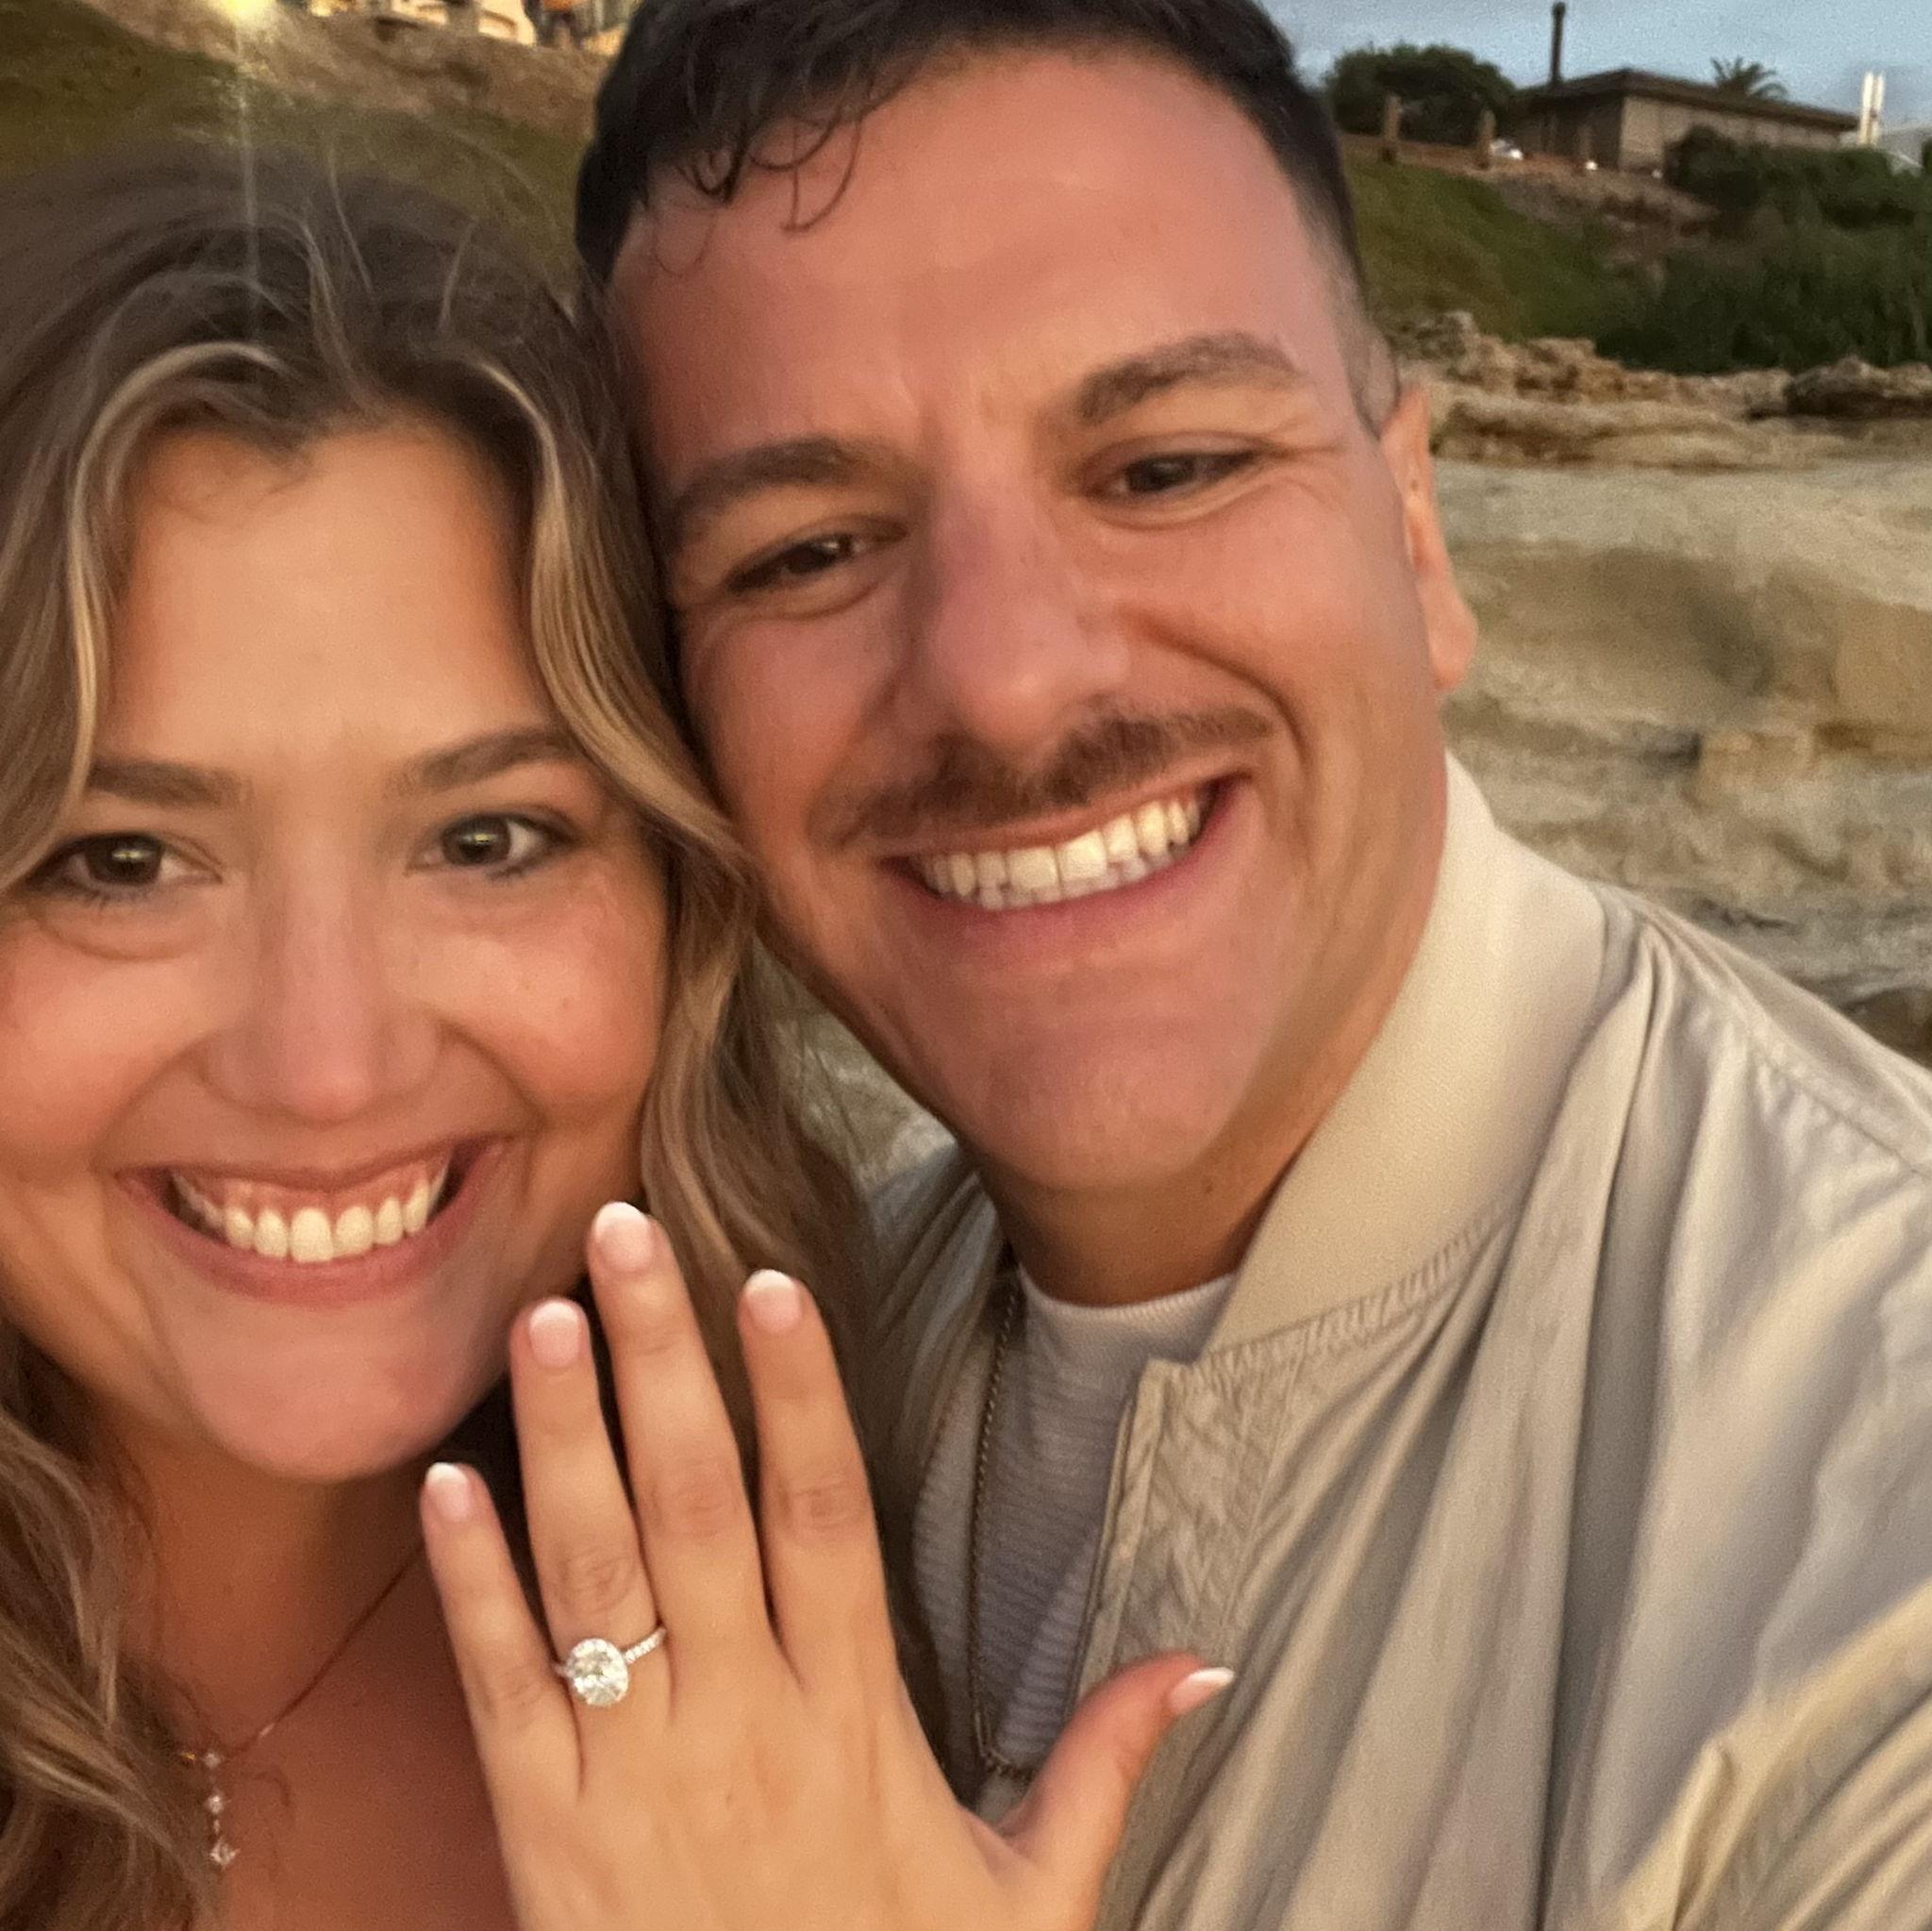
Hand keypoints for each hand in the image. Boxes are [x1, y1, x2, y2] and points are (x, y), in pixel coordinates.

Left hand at [420, 1202, 1231, 1930]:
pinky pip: (505, 1692)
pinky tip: (445, 1483)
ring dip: (565, 1438)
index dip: (799, 1396)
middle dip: (663, 1361)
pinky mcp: (549, 1835)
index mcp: (857, 1721)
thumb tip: (1207, 1660)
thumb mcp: (1032, 1899)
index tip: (772, 1284)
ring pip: (597, 1574)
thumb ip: (1105, 1763)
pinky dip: (471, 1585)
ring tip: (543, 1316)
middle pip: (700, 1508)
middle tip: (626, 1232)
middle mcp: (745, 1722)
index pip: (826, 1521)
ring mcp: (638, 1774)